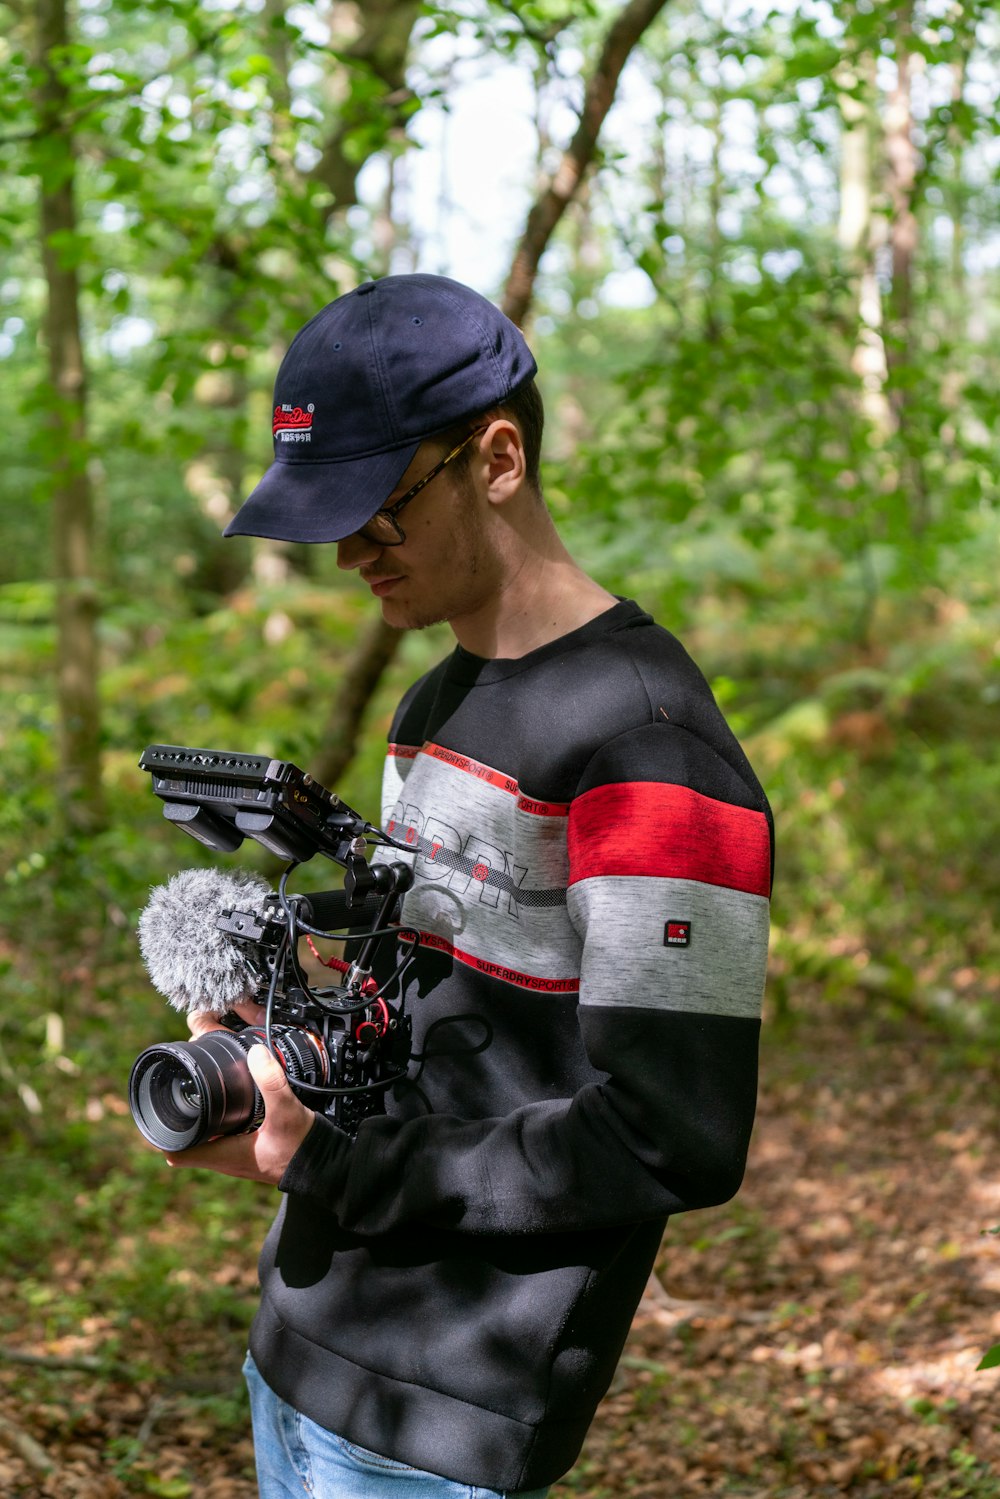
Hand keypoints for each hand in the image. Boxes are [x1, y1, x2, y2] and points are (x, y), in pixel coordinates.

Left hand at [164, 1006, 315, 1184]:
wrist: (328, 1168)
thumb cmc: (304, 1150)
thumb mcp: (286, 1112)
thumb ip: (271, 1082)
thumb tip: (255, 1053)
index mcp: (225, 1155)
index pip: (176, 1153)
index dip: (162, 1132)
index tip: (159, 1108)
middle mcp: (226, 1160)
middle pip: (187, 1143)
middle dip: (181, 1118)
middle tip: (180, 1090)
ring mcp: (237, 1158)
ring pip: (205, 1140)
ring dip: (200, 1120)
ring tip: (200, 1093)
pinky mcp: (250, 1152)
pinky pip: (223, 1138)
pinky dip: (219, 1122)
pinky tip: (229, 1104)